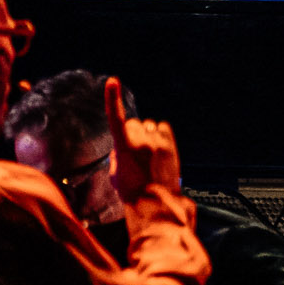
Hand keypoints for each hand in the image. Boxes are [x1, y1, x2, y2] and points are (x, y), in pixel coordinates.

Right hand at [103, 74, 182, 201]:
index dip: (113, 98)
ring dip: (146, 134)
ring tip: (147, 153)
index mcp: (123, 147)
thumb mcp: (114, 175)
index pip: (116, 118)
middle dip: (131, 132)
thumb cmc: (131, 192)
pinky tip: (157, 148)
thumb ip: (116, 156)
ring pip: (148, 125)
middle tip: (133, 151)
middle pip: (133, 123)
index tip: (112, 81)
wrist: (156, 203)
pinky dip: (158, 134)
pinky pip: (162, 128)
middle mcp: (142, 140)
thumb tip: (120, 148)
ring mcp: (158, 142)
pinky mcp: (171, 145)